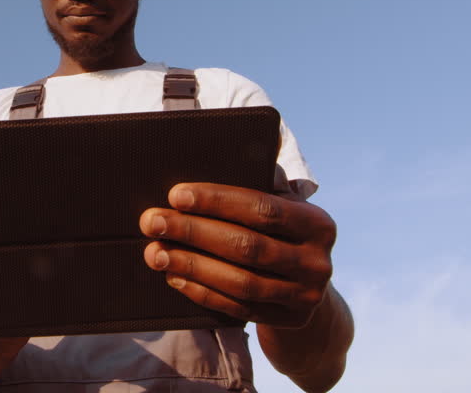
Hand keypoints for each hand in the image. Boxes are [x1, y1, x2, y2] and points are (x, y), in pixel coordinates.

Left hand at [139, 183, 335, 328]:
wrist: (308, 288)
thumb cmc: (282, 234)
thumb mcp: (284, 207)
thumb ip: (264, 183)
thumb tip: (239, 148)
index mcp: (318, 223)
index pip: (262, 208)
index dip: (217, 201)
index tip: (175, 195)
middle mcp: (317, 262)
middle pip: (247, 246)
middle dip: (193, 232)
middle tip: (152, 221)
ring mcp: (305, 297)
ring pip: (240, 281)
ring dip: (191, 265)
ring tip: (155, 252)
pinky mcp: (287, 322)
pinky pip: (237, 308)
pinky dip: (202, 291)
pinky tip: (174, 276)